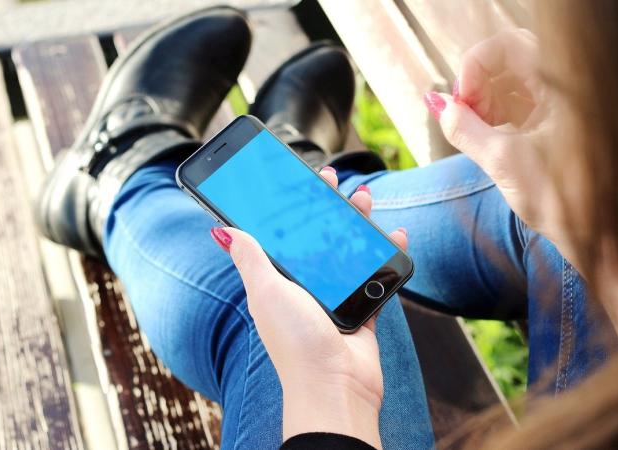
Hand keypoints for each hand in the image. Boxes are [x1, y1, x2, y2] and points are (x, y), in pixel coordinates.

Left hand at [209, 168, 407, 448]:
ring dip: (358, 224)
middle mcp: (307, 287)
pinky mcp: (362, 309)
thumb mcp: (266, 292)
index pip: (283, 235)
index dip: (289, 207)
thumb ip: (250, 258)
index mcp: (280, 281)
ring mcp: (336, 297)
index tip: (296, 181)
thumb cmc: (295, 341)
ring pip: (349, 251)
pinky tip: (395, 236)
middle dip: (326, 207)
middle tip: (332, 181)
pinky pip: (376, 275)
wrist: (335, 385)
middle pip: (319, 237)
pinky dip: (387, 255)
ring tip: (364, 199)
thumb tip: (221, 230)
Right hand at [425, 29, 573, 261]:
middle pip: (510, 62)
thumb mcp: (504, 163)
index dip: (476, 65)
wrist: (602, 240)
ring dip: (484, 102)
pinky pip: (521, 106)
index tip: (459, 99)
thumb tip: (437, 105)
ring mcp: (563, 107)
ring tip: (472, 131)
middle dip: (477, 85)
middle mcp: (568, 89)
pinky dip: (497, 116)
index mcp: (567, 86)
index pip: (511, 46)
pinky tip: (485, 137)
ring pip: (513, 84)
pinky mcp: (557, 126)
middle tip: (462, 116)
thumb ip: (464, 129)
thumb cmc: (567, 203)